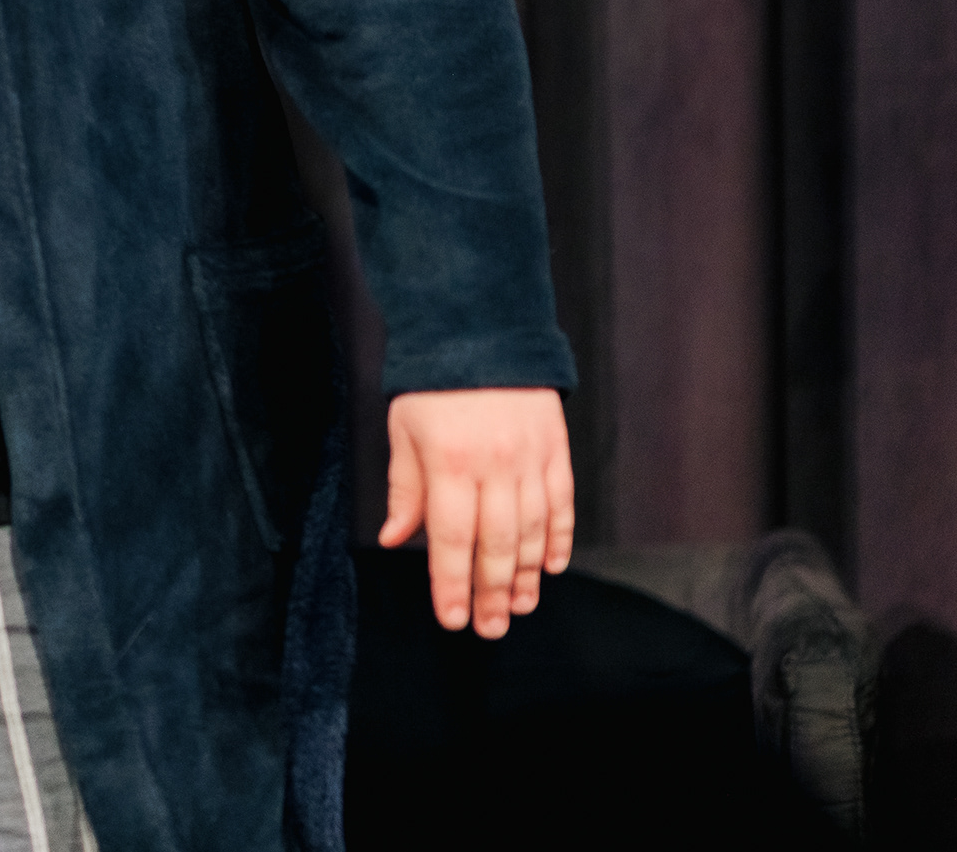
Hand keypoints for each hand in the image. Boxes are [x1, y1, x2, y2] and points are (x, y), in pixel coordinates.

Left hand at [378, 386, 573, 637]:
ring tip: (518, 607)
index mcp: (448, 462)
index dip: (451, 583)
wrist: (481, 329)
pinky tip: (550, 567)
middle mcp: (493, 466)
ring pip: (532, 531)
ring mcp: (530, 459)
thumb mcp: (403, 431)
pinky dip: (559, 540)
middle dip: (491, 593)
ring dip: (525, 575)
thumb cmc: (433, 384)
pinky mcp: (556, 450)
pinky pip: (562, 505)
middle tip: (489, 628)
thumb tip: (394, 539)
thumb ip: (405, 489)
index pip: (450, 537)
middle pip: (496, 544)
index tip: (452, 618)